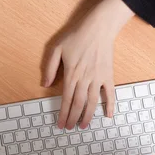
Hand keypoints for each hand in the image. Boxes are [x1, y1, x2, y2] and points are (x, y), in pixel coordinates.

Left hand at [43, 0, 133, 129]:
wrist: (98, 27)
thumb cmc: (76, 36)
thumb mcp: (56, 48)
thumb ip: (49, 68)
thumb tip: (44, 85)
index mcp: (71, 74)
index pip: (66, 99)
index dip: (63, 114)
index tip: (61, 124)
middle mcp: (84, 79)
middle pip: (78, 104)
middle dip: (73, 118)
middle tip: (70, 128)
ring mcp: (98, 78)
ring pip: (92, 102)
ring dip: (87, 116)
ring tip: (83, 126)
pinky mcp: (108, 75)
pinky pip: (110, 93)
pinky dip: (110, 105)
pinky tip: (108, 116)